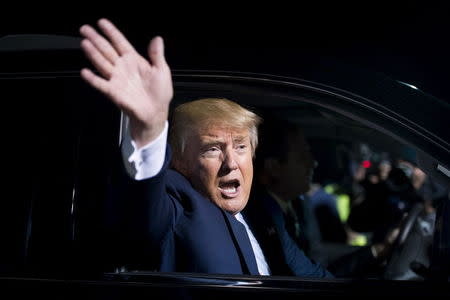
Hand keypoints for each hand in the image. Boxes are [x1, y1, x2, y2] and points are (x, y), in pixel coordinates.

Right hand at [80, 18, 172, 147]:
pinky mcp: (114, 92)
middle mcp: (123, 67)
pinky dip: (93, 79)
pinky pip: (101, 84)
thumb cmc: (159, 93)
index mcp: (134, 60)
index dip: (111, 32)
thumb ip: (157, 55)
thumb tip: (158, 39)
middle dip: (96, 39)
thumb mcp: (162, 71)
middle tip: (85, 29)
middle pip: (106, 50)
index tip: (101, 22)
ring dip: (93, 53)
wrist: (156, 112)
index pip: (120, 42)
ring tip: (85, 43)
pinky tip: (85, 72)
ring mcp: (117, 79)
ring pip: (101, 63)